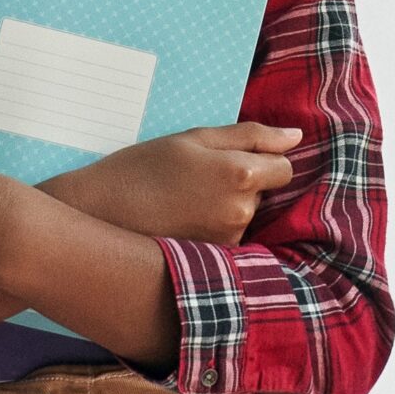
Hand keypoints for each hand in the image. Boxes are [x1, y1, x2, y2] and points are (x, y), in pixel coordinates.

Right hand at [56, 124, 300, 245]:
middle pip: (264, 192)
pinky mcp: (214, 257)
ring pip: (246, 214)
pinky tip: (184, 219)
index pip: (285, 168)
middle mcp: (242, 210)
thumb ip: (250, 136)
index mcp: (240, 174)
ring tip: (185, 198)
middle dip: (243, 183)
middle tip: (198, 177)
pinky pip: (231, 235)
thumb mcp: (193, 139)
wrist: (99, 213)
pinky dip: (215, 226)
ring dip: (228, 204)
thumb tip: (295, 137)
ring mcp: (229, 238)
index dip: (264, 160)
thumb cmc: (143, 168)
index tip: (233, 158)